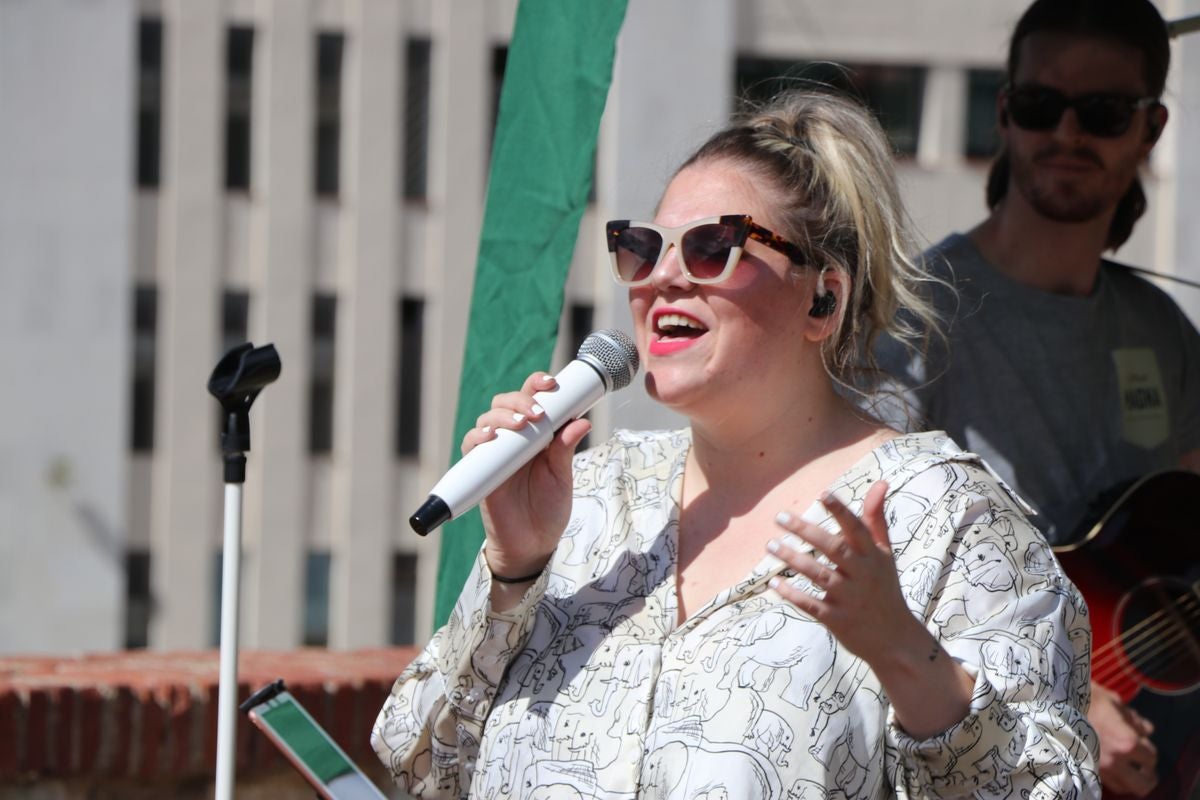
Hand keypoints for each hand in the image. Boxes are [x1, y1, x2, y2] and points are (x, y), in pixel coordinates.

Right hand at [464, 371, 590, 579]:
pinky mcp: (480, 470)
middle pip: (506, 403)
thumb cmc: (549, 509)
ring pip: (488, 419)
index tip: (551, 383)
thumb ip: (565, 449)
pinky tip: (491, 437)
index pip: (532, 399)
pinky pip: (471, 445)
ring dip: (502, 415)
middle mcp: (513, 439)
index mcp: (536, 434)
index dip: (537, 384)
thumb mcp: (562, 477)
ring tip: (521, 425)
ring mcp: (495, 453)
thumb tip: (581, 420)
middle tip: (537, 413)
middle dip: (520, 400)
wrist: (533, 544)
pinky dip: (478, 437)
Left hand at [767, 480, 974, 738]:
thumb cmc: (884, 588)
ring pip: (820, 575)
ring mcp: (851, 598)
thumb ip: (875, 519)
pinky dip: (793, 594)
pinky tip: (774, 582)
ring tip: (770, 545)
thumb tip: (880, 482)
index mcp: (874, 556)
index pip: (858, 529)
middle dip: (807, 531)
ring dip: (793, 559)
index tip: (822, 494)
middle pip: (835, 549)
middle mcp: (864, 575)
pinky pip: (812, 605)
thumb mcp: (884, 554)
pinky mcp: (838, 619)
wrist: (895, 640)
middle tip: (779, 517)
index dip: (841, 511)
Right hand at [1090, 682, 1157, 795]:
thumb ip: (1133, 719)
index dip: (1149, 751)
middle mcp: (1116, 760)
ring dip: (1130, 781)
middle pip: (1143, 783)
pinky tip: (1111, 770)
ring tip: (1129, 772)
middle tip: (1144, 768)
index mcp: (1128, 742)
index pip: (1151, 757)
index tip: (1143, 745)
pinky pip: (1106, 783)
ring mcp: (1100, 768)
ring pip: (1125, 788)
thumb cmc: (1085, 698)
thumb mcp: (1113, 702)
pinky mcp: (1086, 769)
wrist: (1053, 703)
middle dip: (1147, 776)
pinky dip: (1113, 780)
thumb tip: (1147, 730)